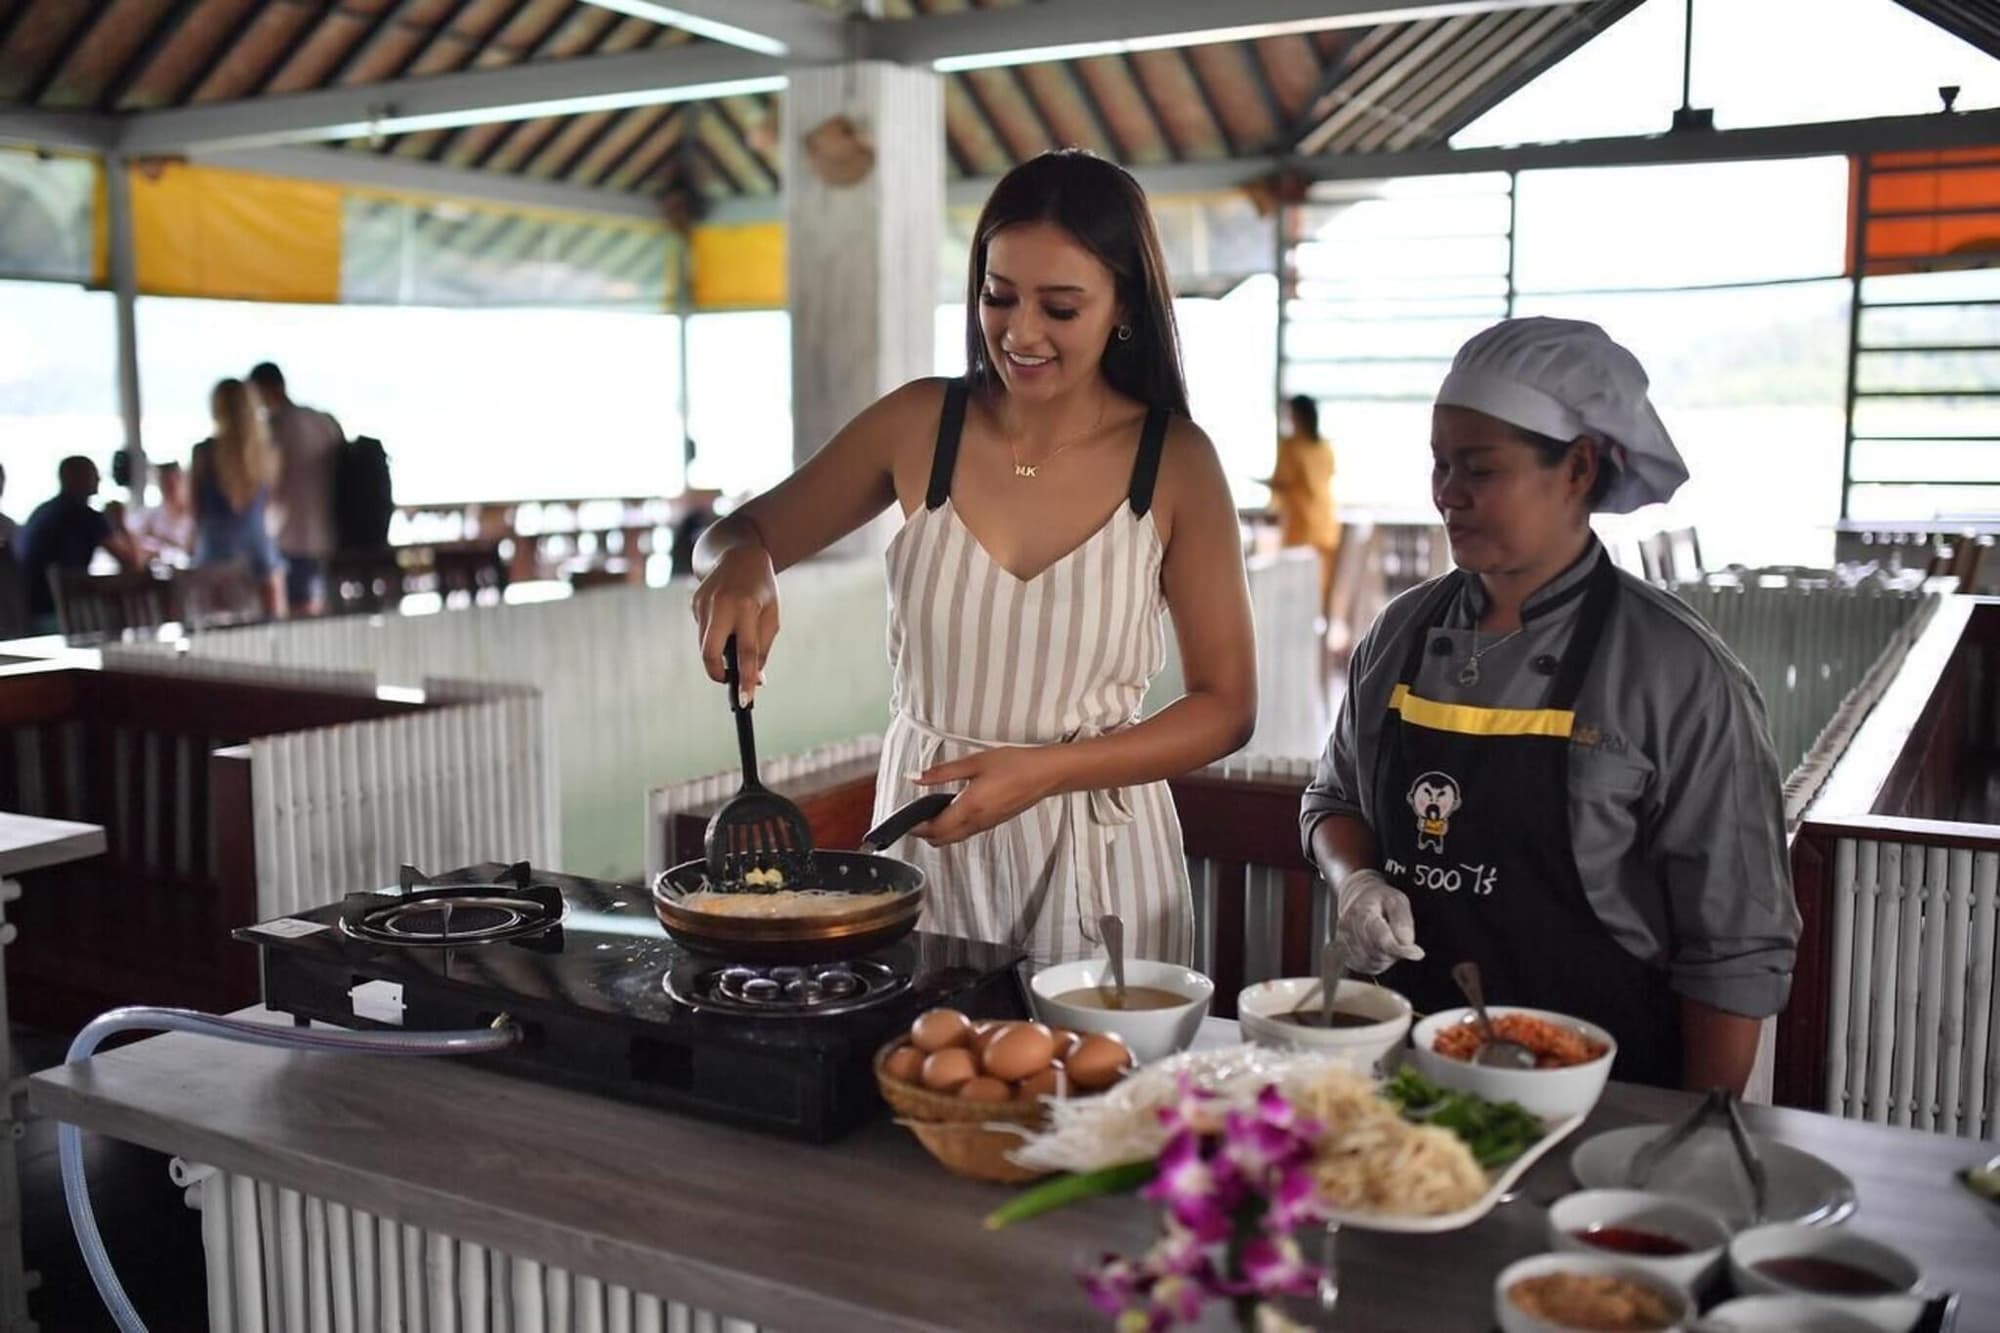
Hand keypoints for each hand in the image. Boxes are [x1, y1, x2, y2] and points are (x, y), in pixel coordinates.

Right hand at [690, 544, 778, 702]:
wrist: (740, 555)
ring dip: (718, 652)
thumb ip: (763, 649)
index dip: (746, 678)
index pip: (746, 652)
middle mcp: (721, 605)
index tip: (746, 700)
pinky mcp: (693, 603)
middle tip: (728, 678)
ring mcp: (703, 604)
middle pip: (710, 653)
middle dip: (716, 673)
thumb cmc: (761, 590)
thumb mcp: (771, 616)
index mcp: (747, 608)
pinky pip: (703, 631)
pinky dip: (714, 634)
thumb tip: (757, 680)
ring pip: (704, 645)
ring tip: (732, 635)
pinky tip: (724, 619)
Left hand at [910, 746, 1067, 844]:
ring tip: (931, 812)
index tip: (906, 819)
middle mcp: (977, 822)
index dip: (917, 828)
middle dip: (925, 833)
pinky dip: (954, 828)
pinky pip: (967, 833)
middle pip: (943, 840)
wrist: (1045, 774)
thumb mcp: (975, 762)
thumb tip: (916, 777)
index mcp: (969, 808)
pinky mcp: (994, 823)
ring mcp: (987, 825)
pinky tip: (953, 810)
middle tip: (915, 817)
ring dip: (940, 832)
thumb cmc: (1014, 765)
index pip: (935, 829)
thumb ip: (943, 772)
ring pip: (955, 838)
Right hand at [1334, 869, 1425, 973]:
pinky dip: (1378, 962)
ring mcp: (1343, 943)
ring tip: (1389, 941)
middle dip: (1395, 952)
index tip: (1418, 953)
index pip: (1381, 938)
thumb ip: (1402, 921)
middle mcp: (1348, 929)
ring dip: (1387, 958)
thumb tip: (1406, 942)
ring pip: (1373, 963)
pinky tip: (1379, 949)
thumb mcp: (1397, 900)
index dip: (1401, 949)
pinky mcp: (1344, 954)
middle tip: (1400, 939)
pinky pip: (1366, 967)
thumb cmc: (1379, 899)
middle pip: (1378, 953)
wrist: (1357, 899)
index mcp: (1362, 912)